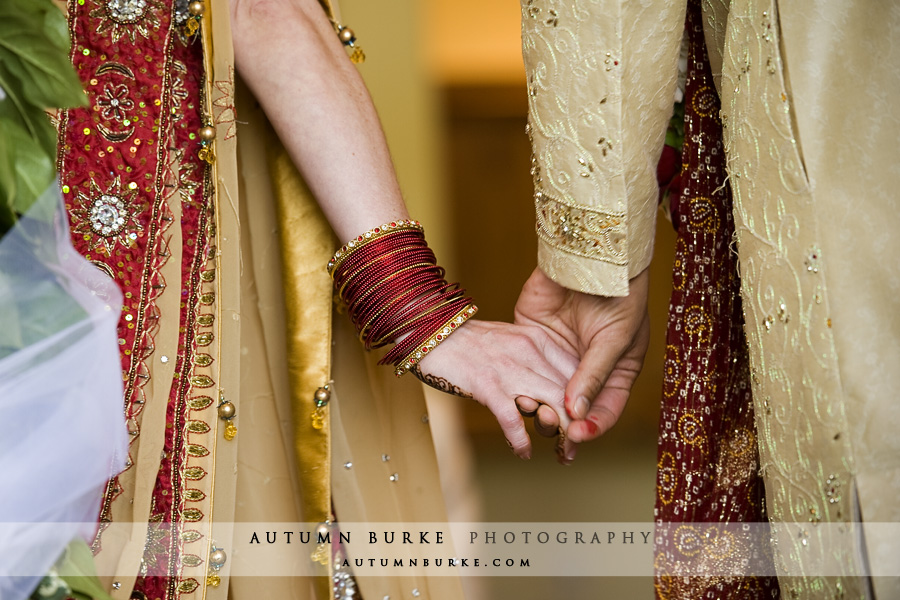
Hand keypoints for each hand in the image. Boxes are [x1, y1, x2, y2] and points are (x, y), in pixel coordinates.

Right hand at [415, 319, 577, 460]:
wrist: (431, 332)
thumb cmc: (469, 342)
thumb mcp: (512, 341)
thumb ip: (535, 362)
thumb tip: (551, 395)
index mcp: (538, 339)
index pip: (577, 374)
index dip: (586, 403)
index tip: (587, 423)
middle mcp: (529, 352)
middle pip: (569, 394)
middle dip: (578, 426)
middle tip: (576, 447)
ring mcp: (508, 369)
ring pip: (549, 407)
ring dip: (558, 436)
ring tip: (562, 454)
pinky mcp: (486, 385)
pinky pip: (513, 419)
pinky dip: (521, 440)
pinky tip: (524, 452)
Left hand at [514, 267, 650, 445]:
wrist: (589, 252)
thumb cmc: (617, 292)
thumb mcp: (615, 336)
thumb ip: (594, 374)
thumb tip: (576, 412)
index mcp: (614, 372)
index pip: (604, 411)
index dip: (592, 427)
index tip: (576, 437)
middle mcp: (583, 370)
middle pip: (571, 410)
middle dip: (561, 424)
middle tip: (550, 428)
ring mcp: (555, 356)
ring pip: (543, 393)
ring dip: (536, 408)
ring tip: (530, 413)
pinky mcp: (530, 338)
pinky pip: (520, 367)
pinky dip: (515, 383)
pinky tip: (512, 395)